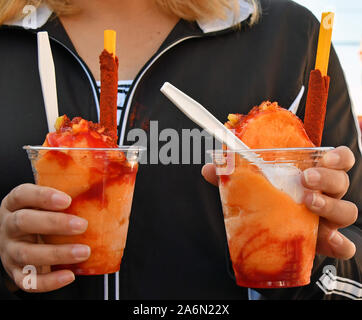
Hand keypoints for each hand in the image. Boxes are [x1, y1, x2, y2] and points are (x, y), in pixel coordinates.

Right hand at [0, 184, 89, 292]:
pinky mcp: (16, 272)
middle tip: (82, 225)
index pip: (23, 195)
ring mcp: (10, 250)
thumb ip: (67, 191)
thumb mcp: (45, 202)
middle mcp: (9, 226)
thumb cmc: (40, 215)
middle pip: (24, 222)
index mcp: (15, 204)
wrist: (16, 240)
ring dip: (58, 253)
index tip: (67, 200)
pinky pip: (29, 281)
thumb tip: (105, 181)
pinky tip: (69, 275)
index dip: (43, 196)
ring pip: (27, 253)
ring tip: (84, 252)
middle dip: (55, 224)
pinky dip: (49, 281)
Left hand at [201, 146, 357, 259]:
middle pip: (342, 182)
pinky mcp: (324, 241)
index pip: (339, 159)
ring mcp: (327, 217)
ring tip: (308, 203)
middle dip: (327, 178)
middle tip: (305, 179)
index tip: (324, 156)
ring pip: (346, 210)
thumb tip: (209, 168)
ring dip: (330, 206)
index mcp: (313, 174)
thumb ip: (233, 174)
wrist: (271, 229)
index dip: (338, 156)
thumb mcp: (252, 184)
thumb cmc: (268, 198)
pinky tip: (330, 241)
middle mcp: (326, 193)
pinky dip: (340, 244)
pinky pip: (344, 244)